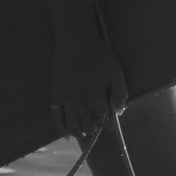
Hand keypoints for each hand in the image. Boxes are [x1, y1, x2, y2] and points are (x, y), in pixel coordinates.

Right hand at [47, 24, 128, 141]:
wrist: (75, 41)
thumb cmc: (99, 55)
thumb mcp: (116, 72)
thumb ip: (120, 93)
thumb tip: (119, 112)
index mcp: (96, 97)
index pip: (103, 118)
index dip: (107, 120)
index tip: (109, 119)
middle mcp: (80, 102)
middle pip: (87, 125)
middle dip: (94, 127)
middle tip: (96, 124)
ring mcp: (65, 99)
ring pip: (72, 125)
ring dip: (79, 131)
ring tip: (84, 131)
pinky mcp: (55, 95)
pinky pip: (56, 117)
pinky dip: (61, 128)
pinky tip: (66, 135)